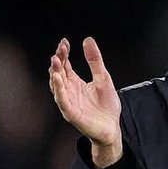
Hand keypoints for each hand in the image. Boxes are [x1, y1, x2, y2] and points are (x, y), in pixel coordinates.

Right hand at [49, 36, 123, 166]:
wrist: (112, 127)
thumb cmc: (107, 106)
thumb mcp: (103, 78)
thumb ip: (95, 61)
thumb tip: (88, 40)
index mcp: (75, 82)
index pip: (65, 64)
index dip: (63, 53)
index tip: (64, 42)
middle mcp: (69, 91)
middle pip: (59, 72)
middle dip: (58, 60)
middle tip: (60, 49)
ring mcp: (68, 102)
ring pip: (57, 86)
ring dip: (55, 73)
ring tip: (55, 60)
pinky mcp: (71, 113)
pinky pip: (62, 100)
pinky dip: (58, 89)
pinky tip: (58, 78)